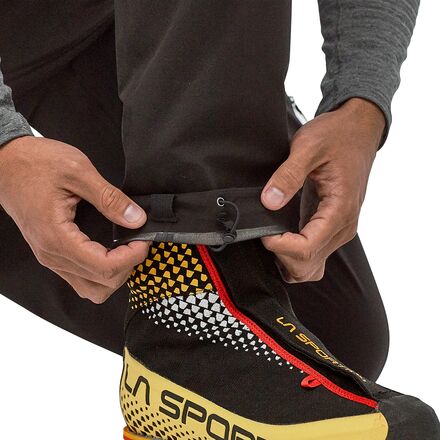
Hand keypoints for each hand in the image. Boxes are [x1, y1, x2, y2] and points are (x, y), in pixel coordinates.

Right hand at [0, 136, 149, 302]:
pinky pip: (80, 277)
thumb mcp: (78, 172)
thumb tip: (136, 219)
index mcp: (56, 237)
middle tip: (138, 242)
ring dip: (114, 274)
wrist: (6, 162)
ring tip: (127, 249)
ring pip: (90, 288)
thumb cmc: (35, 163)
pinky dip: (101, 271)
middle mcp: (51, 254)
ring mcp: (50, 256)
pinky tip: (111, 250)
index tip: (144, 239)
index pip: (104, 268)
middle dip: (127, 267)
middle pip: (100, 285)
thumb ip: (110, 198)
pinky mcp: (51, 253)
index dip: (132, 258)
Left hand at [260, 98, 384, 282]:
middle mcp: (344, 226)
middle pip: (308, 266)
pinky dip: (294, 255)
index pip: (307, 250)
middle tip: (265, 233)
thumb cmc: (337, 135)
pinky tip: (281, 238)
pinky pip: (314, 255)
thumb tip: (269, 201)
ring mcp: (339, 229)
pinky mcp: (333, 226)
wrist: (358, 130)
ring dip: (287, 260)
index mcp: (340, 210)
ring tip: (271, 237)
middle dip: (281, 256)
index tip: (263, 231)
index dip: (279, 246)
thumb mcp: (308, 147)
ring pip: (312, 267)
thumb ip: (288, 175)